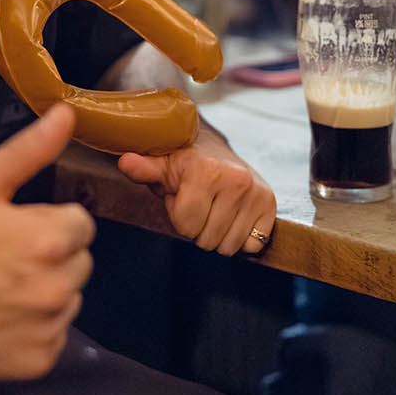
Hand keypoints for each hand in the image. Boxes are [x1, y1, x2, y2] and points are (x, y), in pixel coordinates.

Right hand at [0, 104, 94, 379]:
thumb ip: (30, 149)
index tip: (18, 227)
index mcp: (48, 240)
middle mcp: (55, 288)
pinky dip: (36, 329)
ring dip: (47, 291)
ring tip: (3, 286)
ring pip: (70, 299)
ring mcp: (47, 329)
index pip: (82, 224)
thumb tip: (67, 113)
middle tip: (9, 256)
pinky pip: (55, 336)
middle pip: (81, 262)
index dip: (51, 221)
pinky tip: (3, 316)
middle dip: (54, 255)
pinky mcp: (37, 361)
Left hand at [116, 122, 275, 255]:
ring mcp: (256, 193)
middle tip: (198, 204)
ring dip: (217, 235)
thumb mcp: (161, 164)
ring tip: (213, 209)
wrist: (211, 147)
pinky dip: (240, 238)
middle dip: (197, 228)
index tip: (180, 198)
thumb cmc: (182, 161)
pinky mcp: (270, 203)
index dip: (178, 218)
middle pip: (208, 240)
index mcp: (206, 172)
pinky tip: (232, 217)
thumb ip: (144, 168)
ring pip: (230, 247)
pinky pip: (252, 245)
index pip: (187, 226)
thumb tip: (125, 162)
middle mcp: (236, 181)